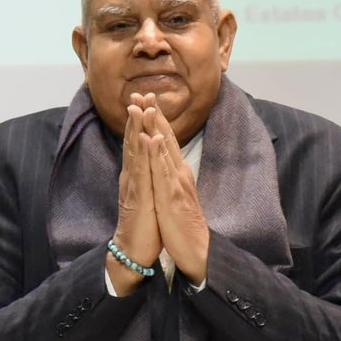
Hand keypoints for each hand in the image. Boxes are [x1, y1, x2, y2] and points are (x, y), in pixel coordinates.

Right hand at [107, 99, 162, 294]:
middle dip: (137, 117)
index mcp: (137, 175)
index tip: (146, 99)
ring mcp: (134, 186)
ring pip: (134, 152)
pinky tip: (147, 139)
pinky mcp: (139, 198)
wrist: (134, 250)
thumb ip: (146, 176)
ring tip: (138, 108)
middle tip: (138, 93)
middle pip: (134, 141)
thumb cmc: (144, 223)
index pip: (139, 142)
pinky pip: (142, 172)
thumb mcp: (147, 194)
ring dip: (136, 129)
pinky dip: (144, 154)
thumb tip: (148, 160)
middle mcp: (132, 176)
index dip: (142, 121)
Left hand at [140, 100, 210, 284]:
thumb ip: (172, 177)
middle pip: (166, 138)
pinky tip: (151, 138)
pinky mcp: (172, 195)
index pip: (165, 140)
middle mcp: (179, 172)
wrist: (196, 249)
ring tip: (147, 106)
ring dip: (155, 126)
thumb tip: (167, 163)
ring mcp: (176, 182)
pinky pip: (162, 171)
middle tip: (144, 92)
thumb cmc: (184, 223)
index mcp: (177, 172)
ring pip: (164, 149)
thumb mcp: (176, 194)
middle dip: (155, 114)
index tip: (147, 100)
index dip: (156, 120)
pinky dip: (156, 153)